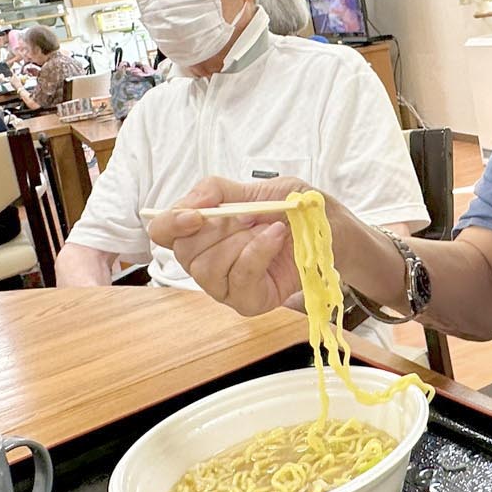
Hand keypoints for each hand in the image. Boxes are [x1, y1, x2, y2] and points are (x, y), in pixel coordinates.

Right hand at [145, 176, 313, 316]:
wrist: (329, 228)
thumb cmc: (291, 210)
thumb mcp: (255, 189)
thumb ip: (217, 191)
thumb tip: (192, 203)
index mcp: (200, 230)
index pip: (162, 231)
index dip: (171, 223)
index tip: (195, 215)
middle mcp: (206, 261)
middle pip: (184, 251)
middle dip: (219, 229)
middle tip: (248, 215)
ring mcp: (225, 286)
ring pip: (208, 268)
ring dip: (243, 241)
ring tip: (270, 227)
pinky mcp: (247, 302)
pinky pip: (239, 280)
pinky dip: (258, 253)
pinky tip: (277, 238)